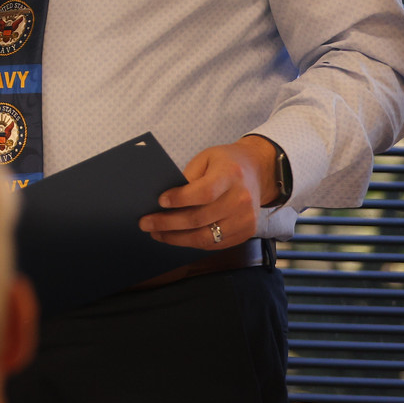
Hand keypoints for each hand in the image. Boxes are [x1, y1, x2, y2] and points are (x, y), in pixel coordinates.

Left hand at [141, 137, 275, 249]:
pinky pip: (215, 243)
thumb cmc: (225, 163)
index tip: (160, 201)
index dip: (180, 199)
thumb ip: (188, 178)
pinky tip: (176, 237)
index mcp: (231, 174)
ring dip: (177, 238)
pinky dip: (192, 242)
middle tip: (145, 223)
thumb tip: (163, 201)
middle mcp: (242, 199)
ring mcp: (246, 219)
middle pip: (200, 218)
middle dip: (168, 223)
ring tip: (157, 233)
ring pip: (206, 237)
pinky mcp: (247, 232)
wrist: (258, 172)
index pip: (204, 192)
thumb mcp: (206, 159)